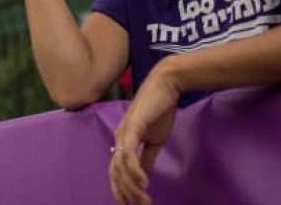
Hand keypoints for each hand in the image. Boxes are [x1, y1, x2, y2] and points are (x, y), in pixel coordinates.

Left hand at [109, 65, 181, 204]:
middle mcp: (118, 138)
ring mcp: (123, 132)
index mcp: (122, 142)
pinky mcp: (132, 127)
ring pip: (120, 166)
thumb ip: (147, 158)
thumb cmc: (159, 111)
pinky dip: (134, 169)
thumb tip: (143, 177)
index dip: (121, 189)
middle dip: (125, 193)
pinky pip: (129, 153)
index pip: (115, 171)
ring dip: (132, 186)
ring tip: (144, 199)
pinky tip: (144, 182)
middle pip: (115, 172)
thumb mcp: (154, 141)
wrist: (165, 87)